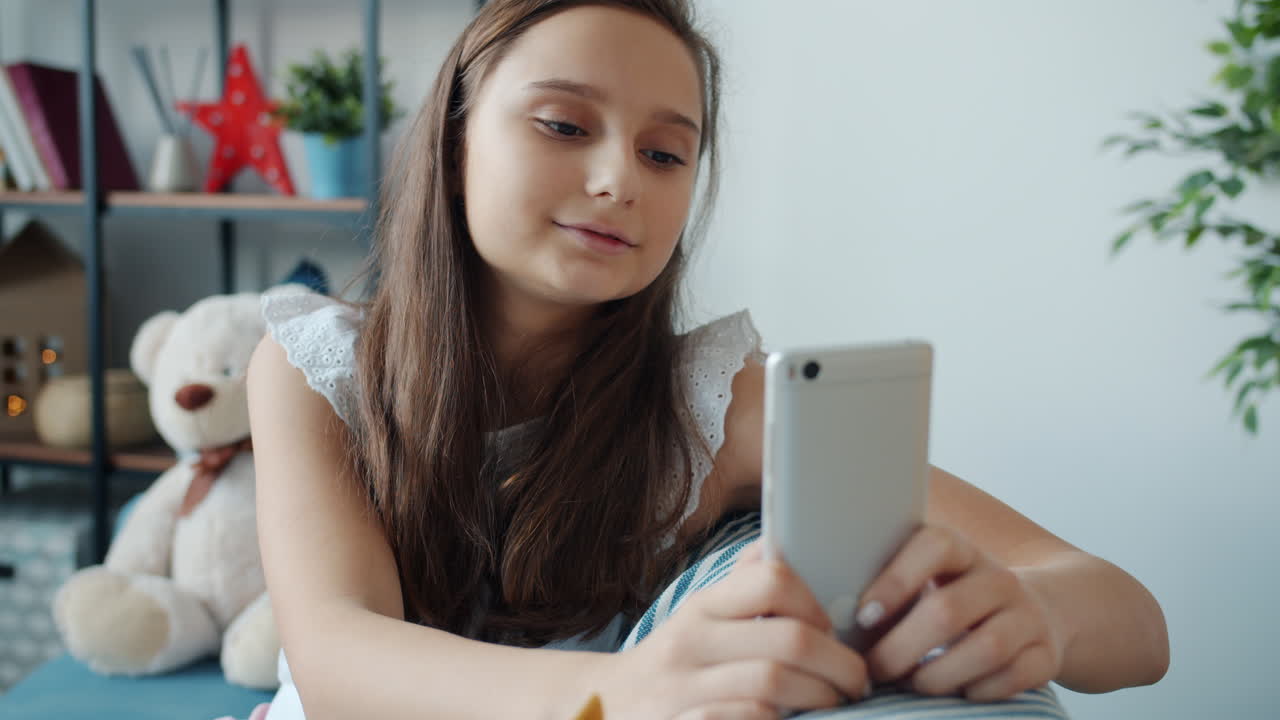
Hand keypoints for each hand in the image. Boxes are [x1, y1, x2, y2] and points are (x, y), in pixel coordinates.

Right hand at [590, 540, 871, 719]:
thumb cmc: (673, 667)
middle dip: (839, 664)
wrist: (604, 711)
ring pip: (774, 684)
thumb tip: (783, 545)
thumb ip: (740, 588)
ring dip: (819, 698)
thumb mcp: (698, 620)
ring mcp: (681, 690)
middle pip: (788, 640)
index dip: (816, 604)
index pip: (771, 580)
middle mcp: (689, 644)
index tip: (830, 630)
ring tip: (833, 705)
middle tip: (856, 681)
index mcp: (702, 608)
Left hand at [855, 525, 1066, 701]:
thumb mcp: (929, 580)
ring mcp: (1028, 616)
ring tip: (909, 685)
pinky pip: (1013, 678)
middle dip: (901, 648)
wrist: (1040, 611)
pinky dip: (977, 691)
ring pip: (985, 648)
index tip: (863, 616)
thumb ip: (890, 589)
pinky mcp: (1046, 654)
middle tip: (873, 670)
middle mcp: (998, 578)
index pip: (934, 546)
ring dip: (937, 675)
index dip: (895, 580)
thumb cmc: (957, 597)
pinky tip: (954, 693)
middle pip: (948, 610)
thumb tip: (833, 619)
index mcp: (962, 550)